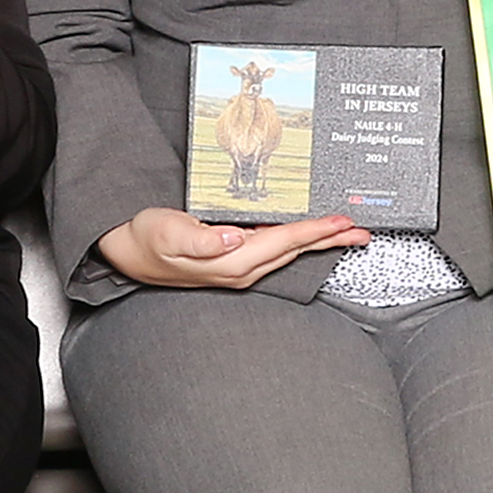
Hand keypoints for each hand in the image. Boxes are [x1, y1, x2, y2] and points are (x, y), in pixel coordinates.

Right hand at [95, 205, 367, 289]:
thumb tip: (234, 237)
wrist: (130, 253)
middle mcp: (241, 269)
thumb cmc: (148, 239)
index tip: (342, 223)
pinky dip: (297, 240)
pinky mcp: (234, 261)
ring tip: (345, 232)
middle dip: (330, 240)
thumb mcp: (170, 233)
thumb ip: (203, 237)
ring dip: (318, 241)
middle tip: (362, 231)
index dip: (315, 231)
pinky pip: (275, 250)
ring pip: (289, 251)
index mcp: (232, 261)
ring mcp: (239, 268)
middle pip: (295, 250)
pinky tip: (306, 235)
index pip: (284, 242)